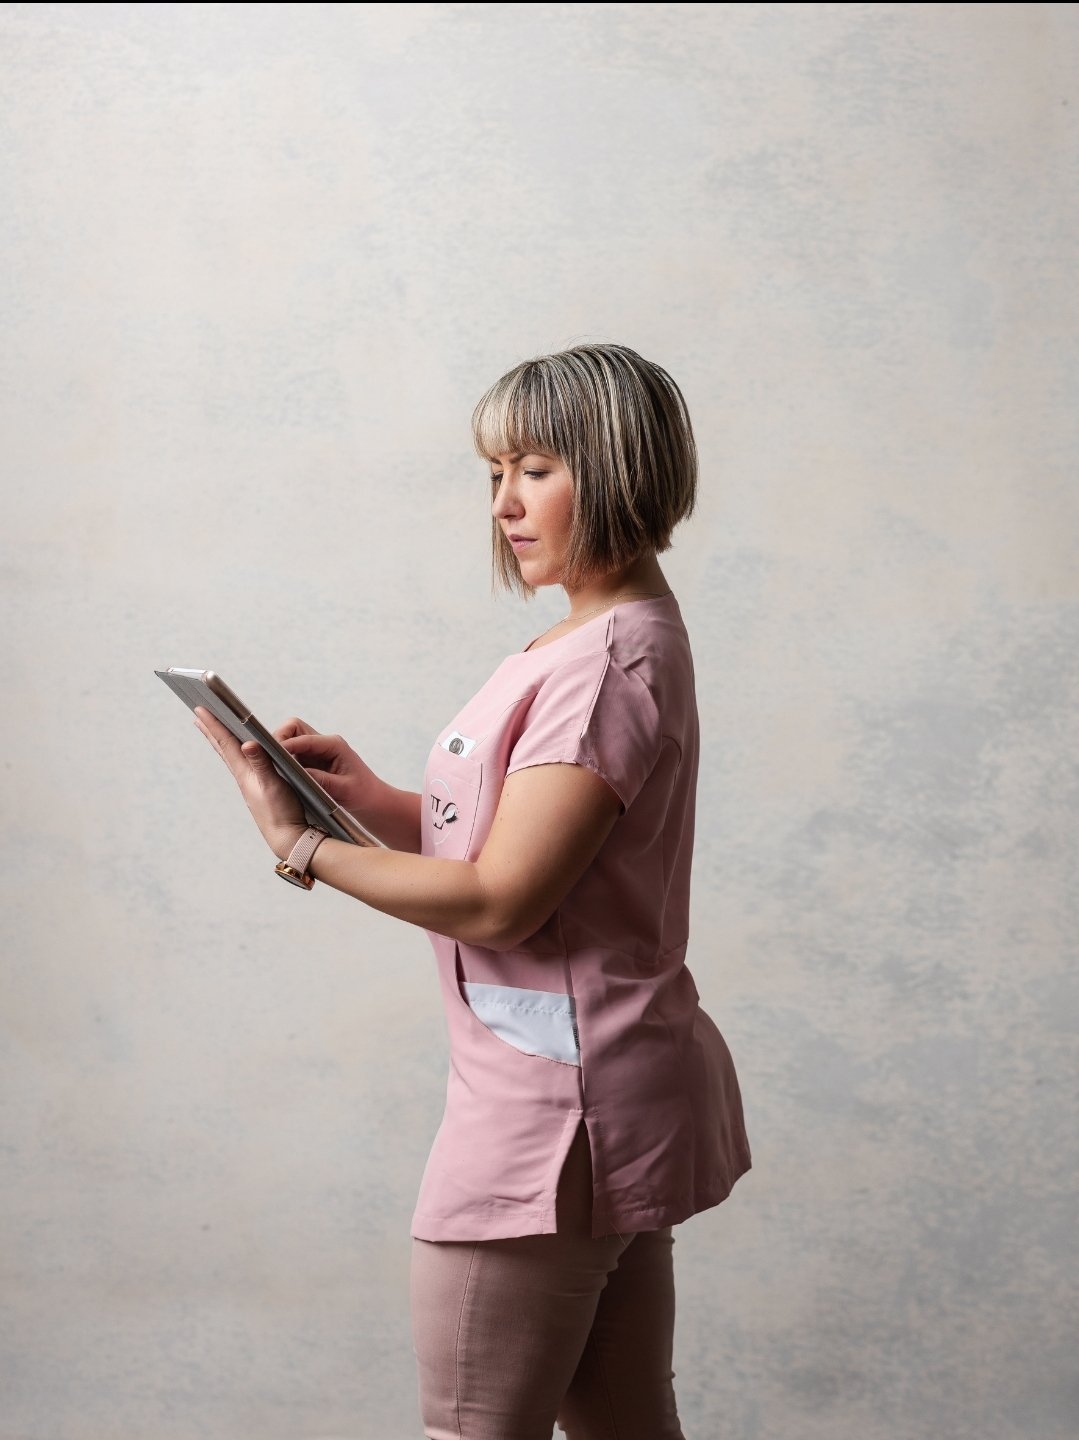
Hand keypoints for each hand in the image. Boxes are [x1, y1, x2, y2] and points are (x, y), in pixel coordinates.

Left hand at [192, 707, 307, 860]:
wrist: (287, 838)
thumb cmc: (281, 813)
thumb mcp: (274, 785)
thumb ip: (261, 763)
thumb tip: (248, 743)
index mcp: (245, 772)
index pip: (226, 743)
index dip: (214, 725)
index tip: (201, 709)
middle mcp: (243, 776)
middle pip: (223, 748)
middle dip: (211, 731)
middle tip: (198, 716)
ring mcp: (249, 784)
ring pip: (231, 757)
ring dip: (221, 741)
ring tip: (213, 732)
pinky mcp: (257, 790)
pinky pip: (241, 765)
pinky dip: (235, 754)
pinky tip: (239, 756)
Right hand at [273, 718, 375, 818]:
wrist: (370, 798)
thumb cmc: (361, 793)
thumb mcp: (344, 789)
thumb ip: (322, 781)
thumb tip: (299, 774)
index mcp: (334, 744)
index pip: (304, 738)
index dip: (286, 744)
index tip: (271, 754)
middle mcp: (323, 743)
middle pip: (293, 728)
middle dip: (278, 739)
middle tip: (267, 757)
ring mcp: (315, 750)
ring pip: (289, 738)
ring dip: (278, 748)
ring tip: (269, 764)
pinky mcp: (310, 760)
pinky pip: (291, 752)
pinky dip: (281, 758)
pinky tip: (276, 771)